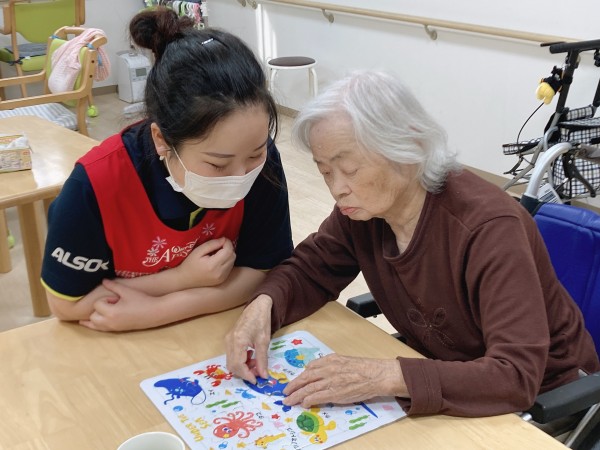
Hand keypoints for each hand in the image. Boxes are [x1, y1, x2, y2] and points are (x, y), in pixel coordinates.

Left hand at [79, 279, 158, 330]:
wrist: (154, 313)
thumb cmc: (141, 301)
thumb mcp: (127, 291)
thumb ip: (113, 286)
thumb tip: (103, 280)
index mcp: (111, 312)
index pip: (97, 305)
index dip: (104, 300)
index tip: (115, 298)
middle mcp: (110, 322)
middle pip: (93, 317)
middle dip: (97, 309)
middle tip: (109, 304)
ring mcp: (113, 328)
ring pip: (95, 326)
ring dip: (95, 318)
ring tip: (101, 311)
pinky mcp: (118, 330)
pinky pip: (102, 329)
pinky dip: (99, 324)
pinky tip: (103, 318)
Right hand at [178, 238, 235, 287]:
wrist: (185, 279)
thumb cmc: (189, 264)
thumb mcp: (198, 251)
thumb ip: (212, 244)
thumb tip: (224, 240)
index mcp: (213, 265)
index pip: (228, 251)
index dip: (227, 243)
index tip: (222, 239)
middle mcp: (220, 273)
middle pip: (232, 256)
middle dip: (228, 248)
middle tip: (219, 246)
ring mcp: (222, 278)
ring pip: (232, 261)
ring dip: (228, 255)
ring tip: (218, 253)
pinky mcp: (222, 280)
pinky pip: (230, 267)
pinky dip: (227, 262)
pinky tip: (218, 261)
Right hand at [225, 295, 272, 382]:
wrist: (257, 307)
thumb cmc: (261, 321)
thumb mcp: (264, 341)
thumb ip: (262, 360)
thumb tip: (264, 375)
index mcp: (238, 341)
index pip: (238, 365)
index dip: (247, 375)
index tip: (256, 381)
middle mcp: (229, 342)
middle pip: (232, 366)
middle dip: (244, 373)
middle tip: (257, 373)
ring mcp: (227, 340)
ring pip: (231, 362)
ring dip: (243, 367)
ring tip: (256, 364)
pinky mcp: (229, 340)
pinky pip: (232, 356)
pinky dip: (241, 360)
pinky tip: (251, 357)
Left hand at [282, 355, 406, 407]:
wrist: (376, 375)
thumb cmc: (364, 369)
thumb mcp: (344, 360)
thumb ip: (330, 364)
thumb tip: (316, 370)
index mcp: (330, 360)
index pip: (310, 368)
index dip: (300, 376)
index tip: (294, 382)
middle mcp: (327, 369)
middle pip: (305, 378)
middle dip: (293, 386)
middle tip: (285, 392)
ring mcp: (330, 381)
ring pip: (307, 388)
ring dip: (296, 395)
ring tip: (289, 400)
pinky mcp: (335, 393)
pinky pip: (316, 396)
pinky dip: (308, 400)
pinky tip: (303, 403)